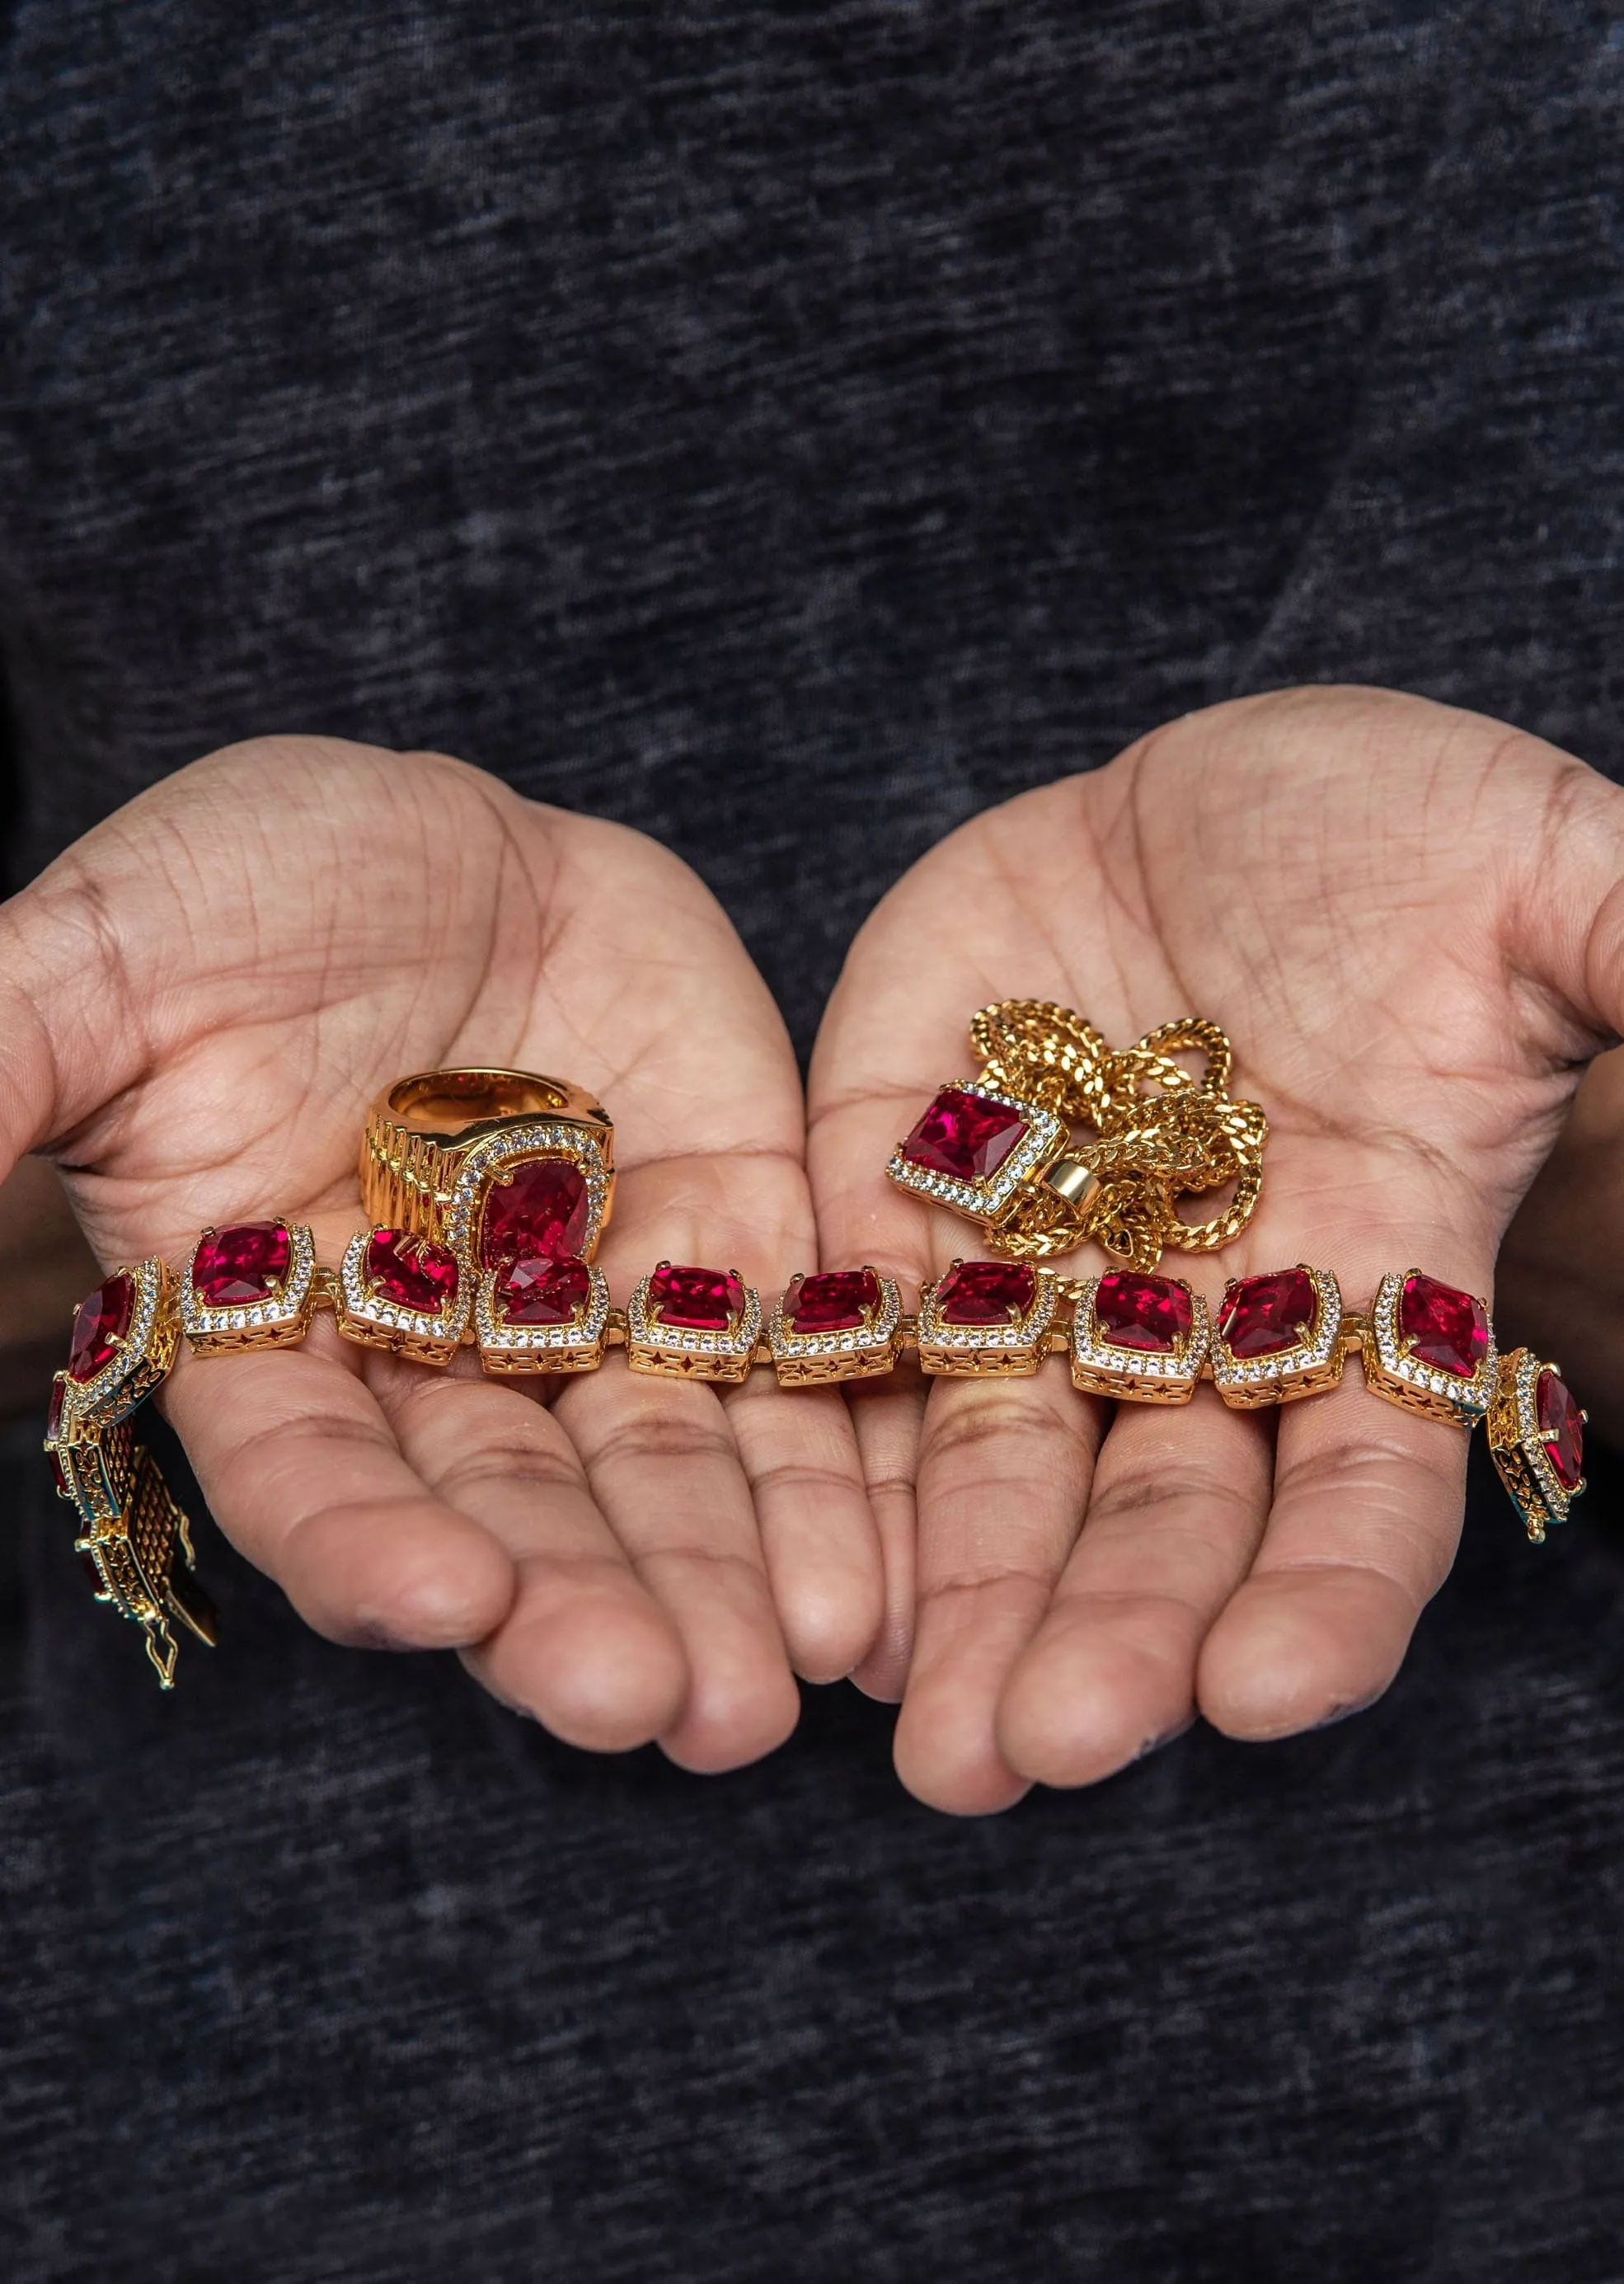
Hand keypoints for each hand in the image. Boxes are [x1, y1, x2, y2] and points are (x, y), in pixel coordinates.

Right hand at [0, 737, 880, 1762]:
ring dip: (727, 1578)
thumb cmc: (233, 893)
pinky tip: (888, 1571)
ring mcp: (590, 1310)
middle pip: (513, 1509)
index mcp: (268, 1333)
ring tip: (791, 1690)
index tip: (439, 1603)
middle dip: (587, 1606)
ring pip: (662, 1468)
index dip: (366, 1541)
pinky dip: (837, 1460)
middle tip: (671, 1713)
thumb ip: (1, 1079)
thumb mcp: (103, 967)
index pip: (309, 1470)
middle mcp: (437, 1362)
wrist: (427, 843)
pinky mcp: (724, 1240)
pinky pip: (792, 1362)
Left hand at [808, 686, 1623, 1812]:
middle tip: (1030, 1755)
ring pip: (999, 1465)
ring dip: (955, 1596)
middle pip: (1157, 1517)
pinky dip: (831, 1447)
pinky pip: (860, 1339)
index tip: (1263, 1696)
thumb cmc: (1408, 834)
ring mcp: (1045, 1268)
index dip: (1325, 1595)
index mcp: (1376, 1284)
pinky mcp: (905, 1193)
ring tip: (910, 1731)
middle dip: (1105, 1635)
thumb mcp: (1545, 886)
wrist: (1206, 797)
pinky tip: (799, 1565)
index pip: (1366, 1490)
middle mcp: (1202, 1322)